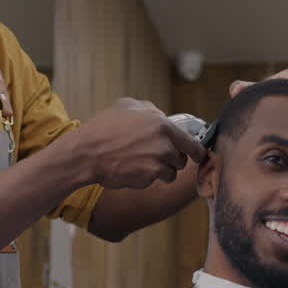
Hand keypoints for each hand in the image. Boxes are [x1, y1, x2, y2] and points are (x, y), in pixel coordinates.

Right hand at [74, 98, 208, 188]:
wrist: (87, 153)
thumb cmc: (103, 129)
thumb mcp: (126, 106)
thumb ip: (149, 109)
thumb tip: (160, 115)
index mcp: (162, 125)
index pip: (191, 143)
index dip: (197, 152)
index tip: (200, 156)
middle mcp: (164, 145)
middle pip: (180, 160)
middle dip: (170, 160)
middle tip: (152, 156)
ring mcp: (157, 164)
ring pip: (169, 173)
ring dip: (159, 171)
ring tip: (139, 163)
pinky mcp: (148, 179)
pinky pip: (154, 181)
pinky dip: (145, 178)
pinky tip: (130, 169)